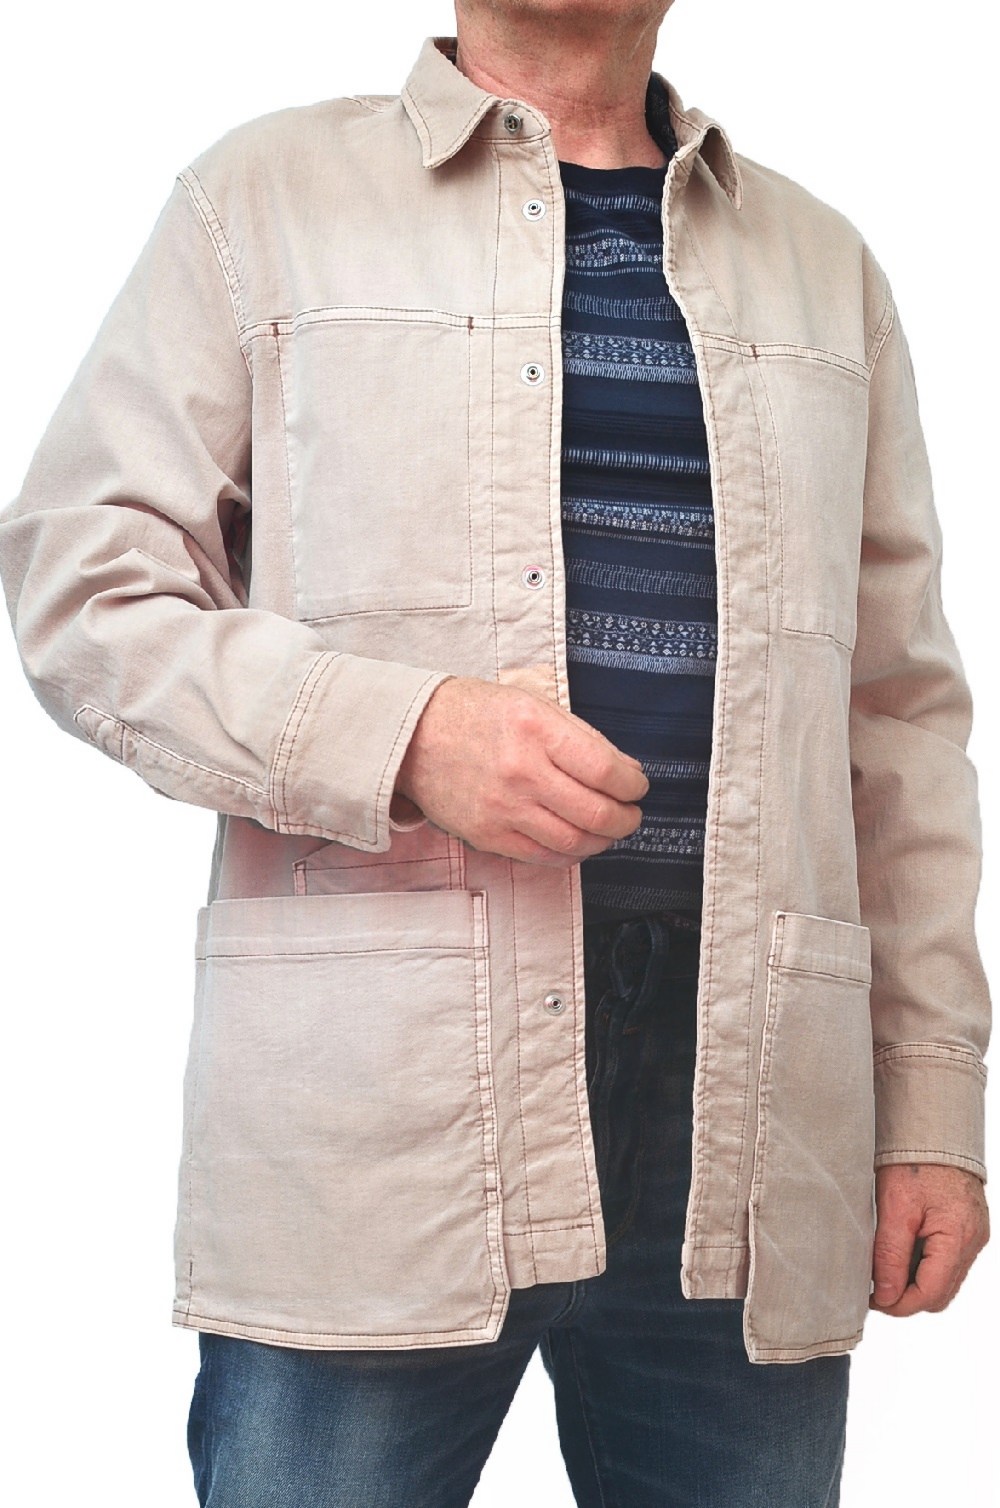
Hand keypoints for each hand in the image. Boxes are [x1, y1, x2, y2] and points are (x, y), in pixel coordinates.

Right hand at [394, 675, 648, 866]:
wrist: (413, 736)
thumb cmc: (474, 714)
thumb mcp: (532, 703)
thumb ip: (581, 737)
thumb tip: (626, 771)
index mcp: (536, 729)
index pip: (606, 771)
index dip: (634, 785)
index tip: (638, 785)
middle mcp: (521, 771)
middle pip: (596, 813)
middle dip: (627, 818)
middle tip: (631, 813)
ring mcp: (503, 808)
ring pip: (573, 842)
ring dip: (604, 841)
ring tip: (609, 829)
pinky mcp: (488, 835)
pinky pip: (543, 857)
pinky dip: (571, 854)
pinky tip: (577, 841)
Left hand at [869, 1163, 988, 1315]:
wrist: (934, 1129)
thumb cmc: (915, 1161)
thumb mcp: (894, 1207)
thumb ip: (890, 1255)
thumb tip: (886, 1296)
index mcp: (957, 1238)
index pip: (930, 1293)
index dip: (899, 1304)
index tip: (872, 1300)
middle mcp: (972, 1242)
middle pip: (940, 1293)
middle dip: (906, 1298)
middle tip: (874, 1288)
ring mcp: (973, 1237)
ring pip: (944, 1280)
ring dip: (915, 1282)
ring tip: (884, 1270)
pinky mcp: (967, 1228)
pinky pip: (948, 1261)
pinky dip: (925, 1266)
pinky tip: (901, 1253)